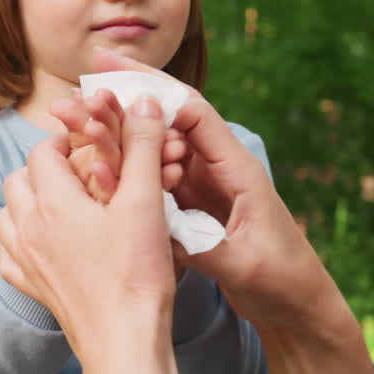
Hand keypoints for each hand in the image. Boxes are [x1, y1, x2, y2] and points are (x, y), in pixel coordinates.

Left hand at [0, 97, 182, 373]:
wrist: (124, 342)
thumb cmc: (137, 274)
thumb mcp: (146, 202)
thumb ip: (143, 147)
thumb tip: (143, 102)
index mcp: (53, 202)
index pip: (43, 151)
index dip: (68, 141)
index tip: (93, 145)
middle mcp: (28, 228)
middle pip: (19, 180)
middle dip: (46, 169)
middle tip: (81, 173)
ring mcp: (26, 262)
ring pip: (6, 216)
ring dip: (28, 203)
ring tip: (63, 205)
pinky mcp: (33, 290)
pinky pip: (8, 255)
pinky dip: (21, 241)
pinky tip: (47, 245)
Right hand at [89, 48, 373, 373]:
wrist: (297, 306)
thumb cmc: (281, 281)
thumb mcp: (243, 264)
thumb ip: (203, 245)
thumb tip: (157, 230)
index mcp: (236, 169)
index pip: (191, 112)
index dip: (151, 86)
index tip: (111, 68)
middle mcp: (217, 169)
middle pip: (167, 121)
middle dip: (126, 99)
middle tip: (81, 85)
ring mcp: (203, 186)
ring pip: (154, 149)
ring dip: (118, 134)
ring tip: (76, 120)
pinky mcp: (193, 207)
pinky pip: (153, 180)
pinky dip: (126, 169)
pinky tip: (93, 162)